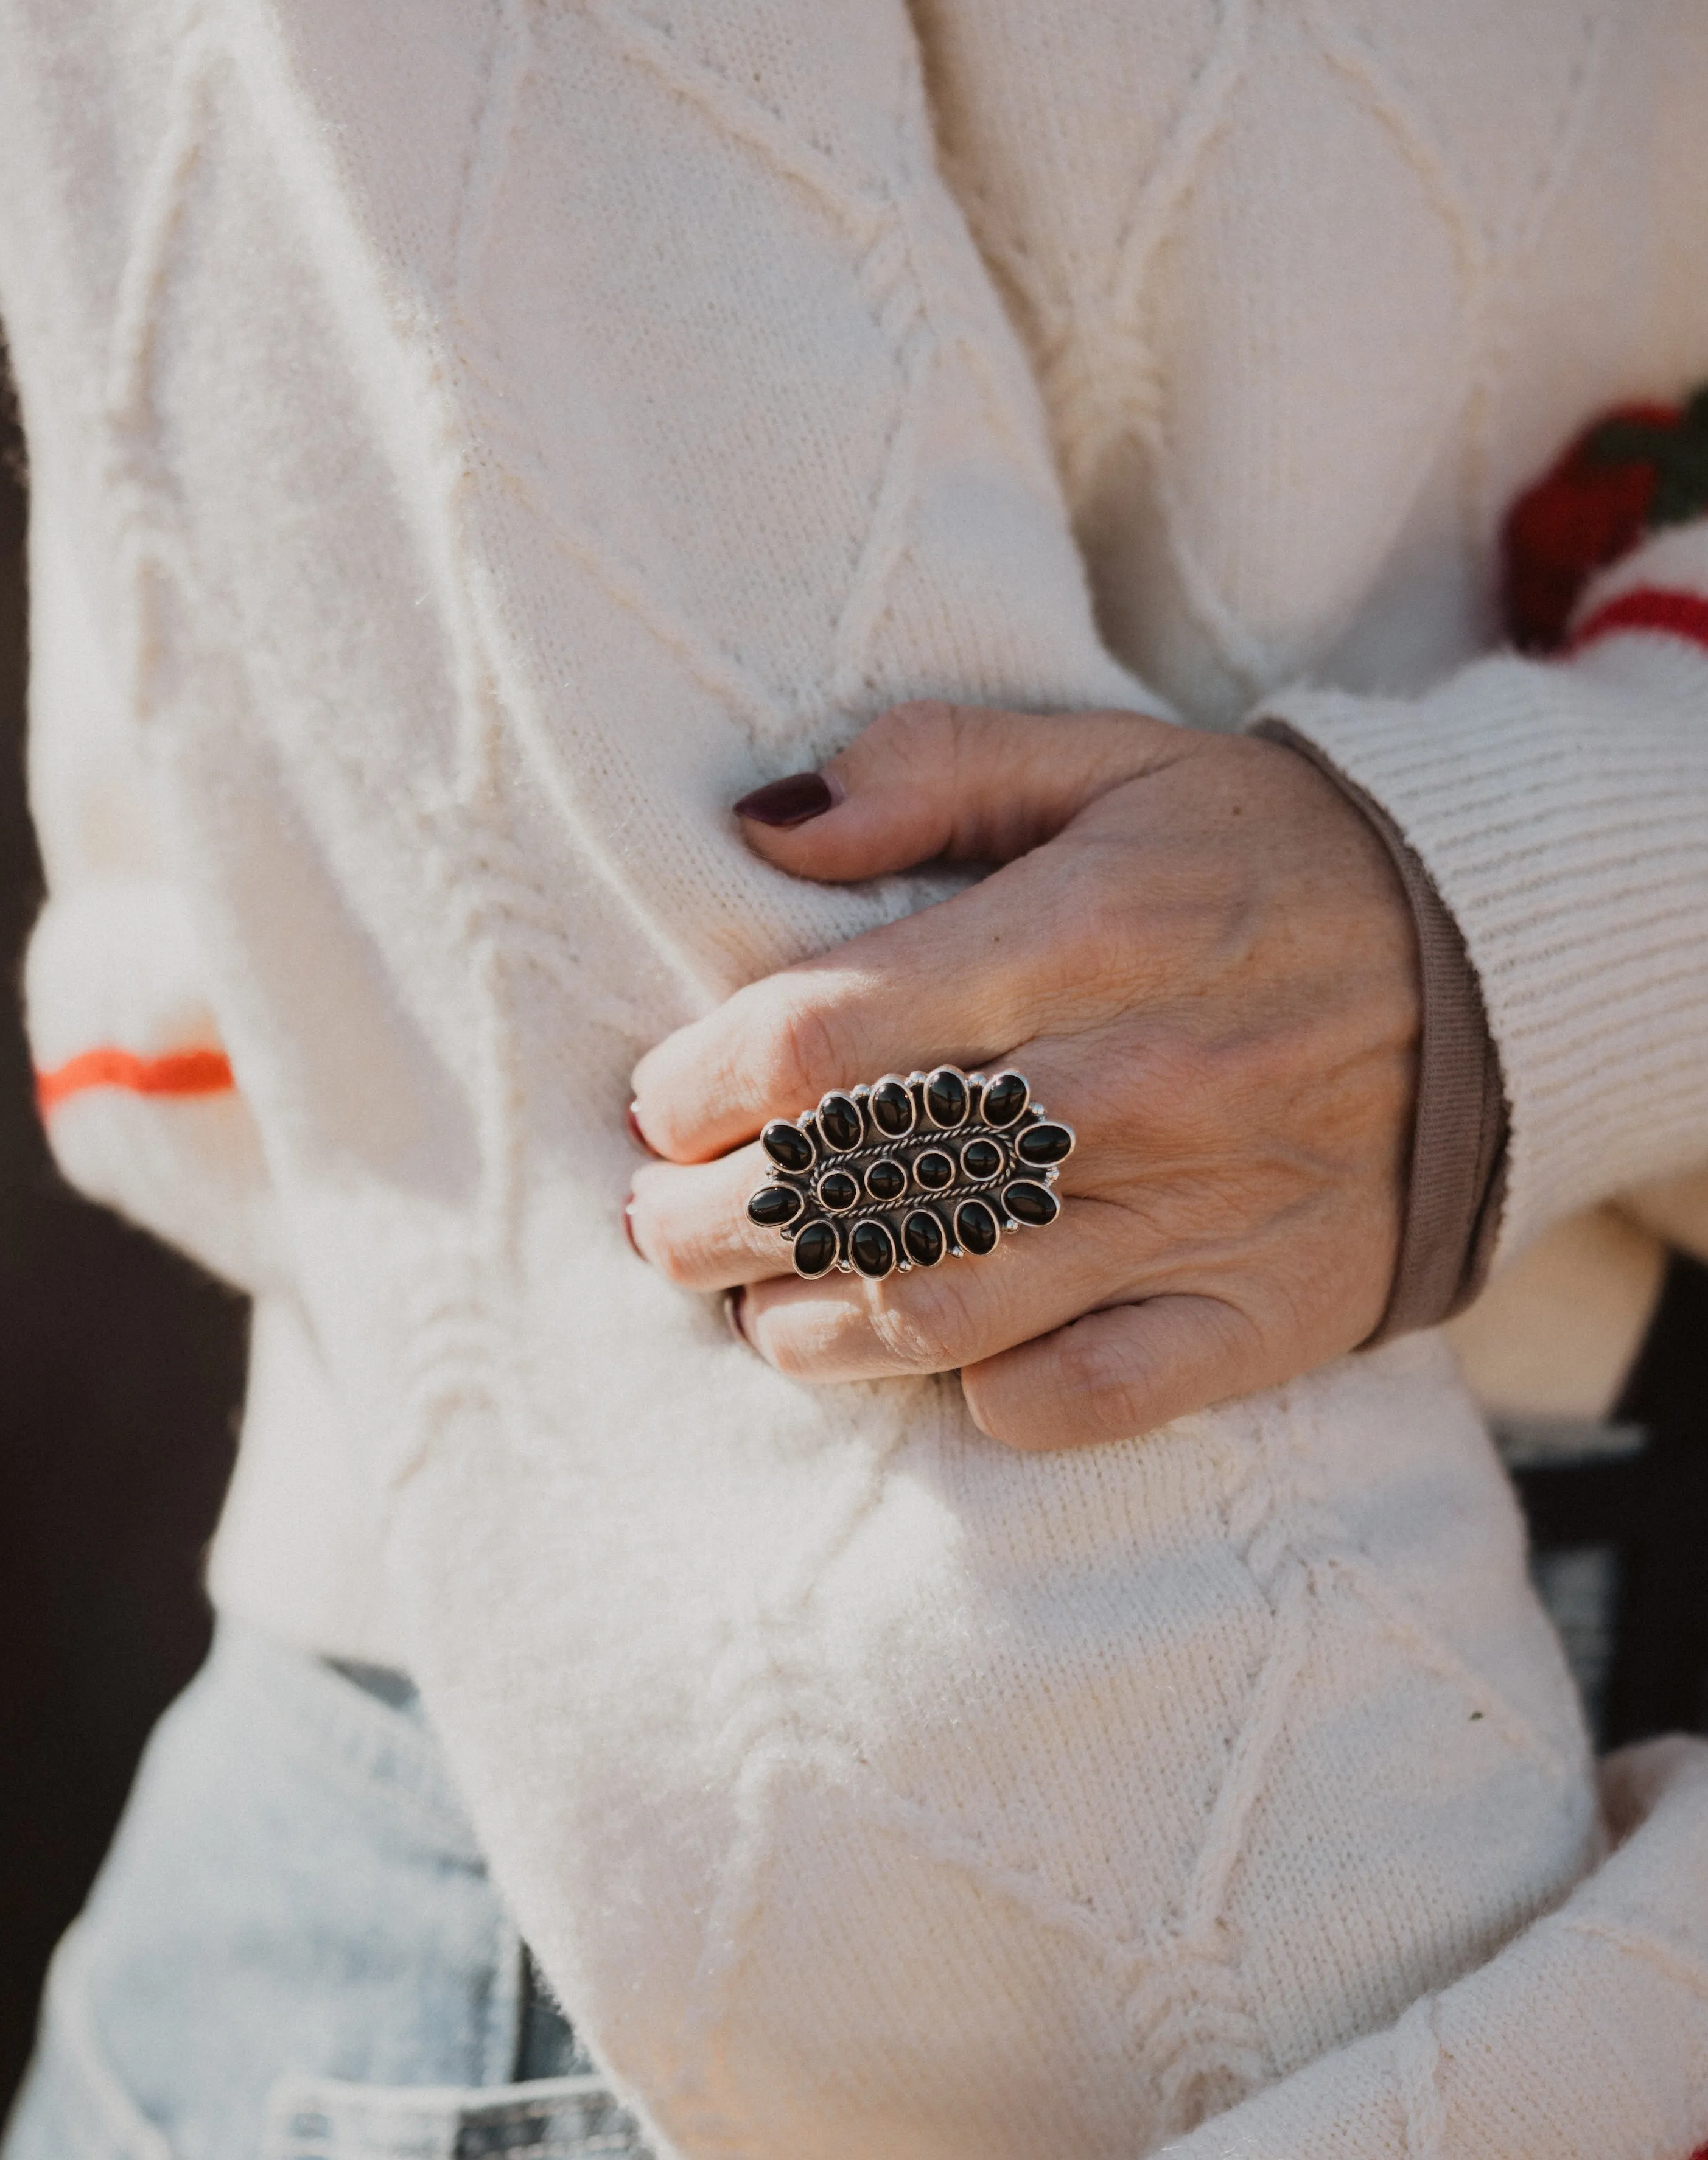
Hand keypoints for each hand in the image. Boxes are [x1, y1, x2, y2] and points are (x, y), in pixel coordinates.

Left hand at [626, 702, 1418, 1447]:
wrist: (1498, 968)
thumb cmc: (1261, 859)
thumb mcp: (1109, 761)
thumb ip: (932, 770)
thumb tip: (758, 830)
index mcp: (1082, 933)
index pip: (818, 1039)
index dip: (701, 1085)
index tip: (664, 1103)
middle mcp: (1129, 1082)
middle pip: (848, 1187)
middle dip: (710, 1224)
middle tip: (662, 1223)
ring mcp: (1195, 1212)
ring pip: (938, 1310)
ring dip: (807, 1325)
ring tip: (755, 1306)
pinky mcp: (1254, 1312)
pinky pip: (1079, 1397)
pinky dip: (983, 1397)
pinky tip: (934, 1363)